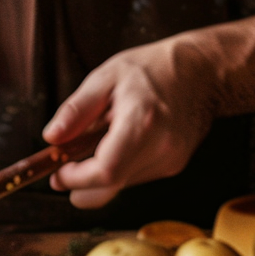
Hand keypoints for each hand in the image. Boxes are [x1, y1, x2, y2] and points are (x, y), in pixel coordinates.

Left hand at [42, 35, 218, 209]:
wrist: (202, 71)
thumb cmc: (153, 69)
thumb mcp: (106, 77)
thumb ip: (76, 110)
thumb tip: (52, 137)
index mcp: (142, 121)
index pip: (106, 171)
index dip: (76, 179)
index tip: (58, 173)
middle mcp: (161, 147)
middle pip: (111, 187)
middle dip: (82, 186)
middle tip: (64, 171)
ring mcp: (170, 160)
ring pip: (121, 185)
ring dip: (101, 175)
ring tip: (100, 141)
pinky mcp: (173, 166)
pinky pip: (135, 178)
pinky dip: (119, 168)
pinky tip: (122, 143)